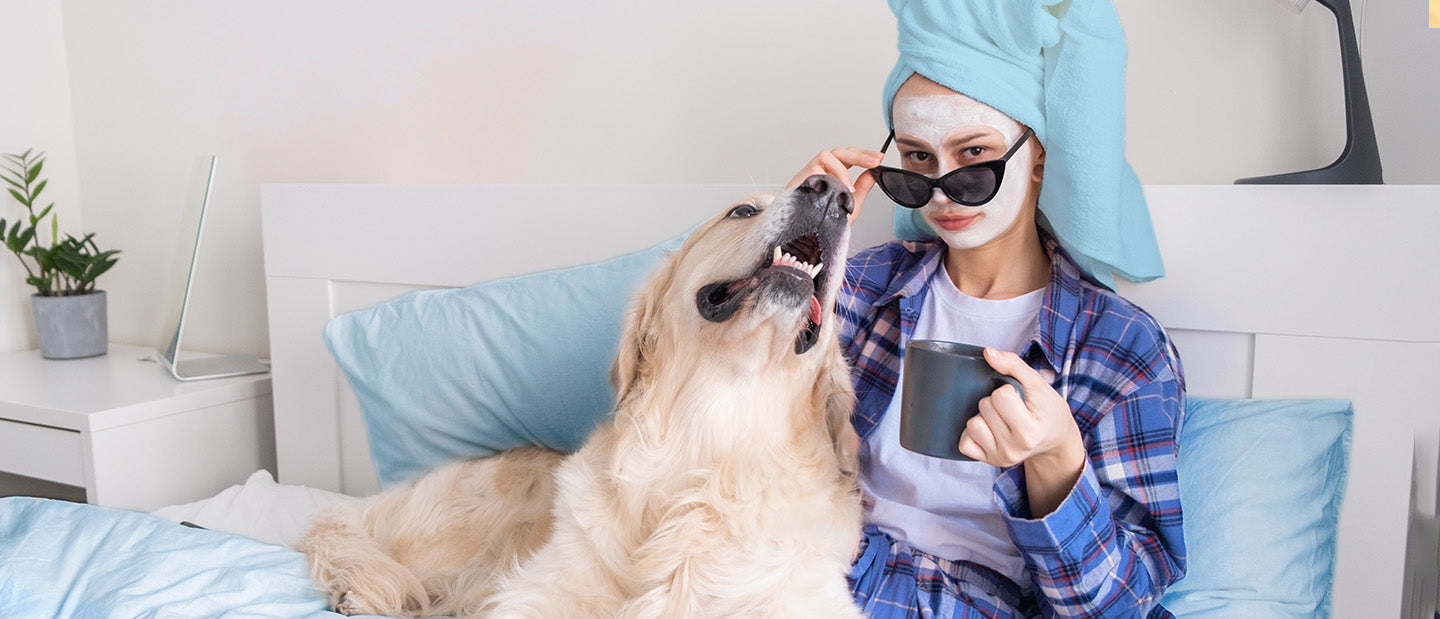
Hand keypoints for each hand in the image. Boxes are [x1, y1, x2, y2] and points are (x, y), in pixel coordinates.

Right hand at [787, 147, 883, 221]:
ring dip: (841, 170)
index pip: (847, 157)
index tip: (878, 158)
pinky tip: (832, 191)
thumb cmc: (824, 224)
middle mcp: (820, 172)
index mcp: (831, 175)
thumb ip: (862, 189)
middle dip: (859, 156)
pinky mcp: (797, 182)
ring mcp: (808, 175)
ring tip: (848, 187)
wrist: (808, 240)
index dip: (863, 155)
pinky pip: (813, 170)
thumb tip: (873, 174)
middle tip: (873, 161)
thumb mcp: (850, 205)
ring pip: (825, 156)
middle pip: (838, 152)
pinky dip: (826, 178)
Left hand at [958, 347, 1084, 516]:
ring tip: (1003, 419)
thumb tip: (988, 353)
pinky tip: (990, 430)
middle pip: (985, 407)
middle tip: (1013, 409)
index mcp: (1029, 432)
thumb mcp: (1039, 384)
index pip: (1000, 396)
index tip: (1020, 398)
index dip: (1008, 390)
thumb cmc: (1048, 411)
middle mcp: (1013, 449)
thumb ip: (1014, 365)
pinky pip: (964, 443)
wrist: (1055, 440)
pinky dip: (973, 433)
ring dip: (984, 415)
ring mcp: (1000, 458)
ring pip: (972, 423)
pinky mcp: (989, 461)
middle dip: (996, 401)